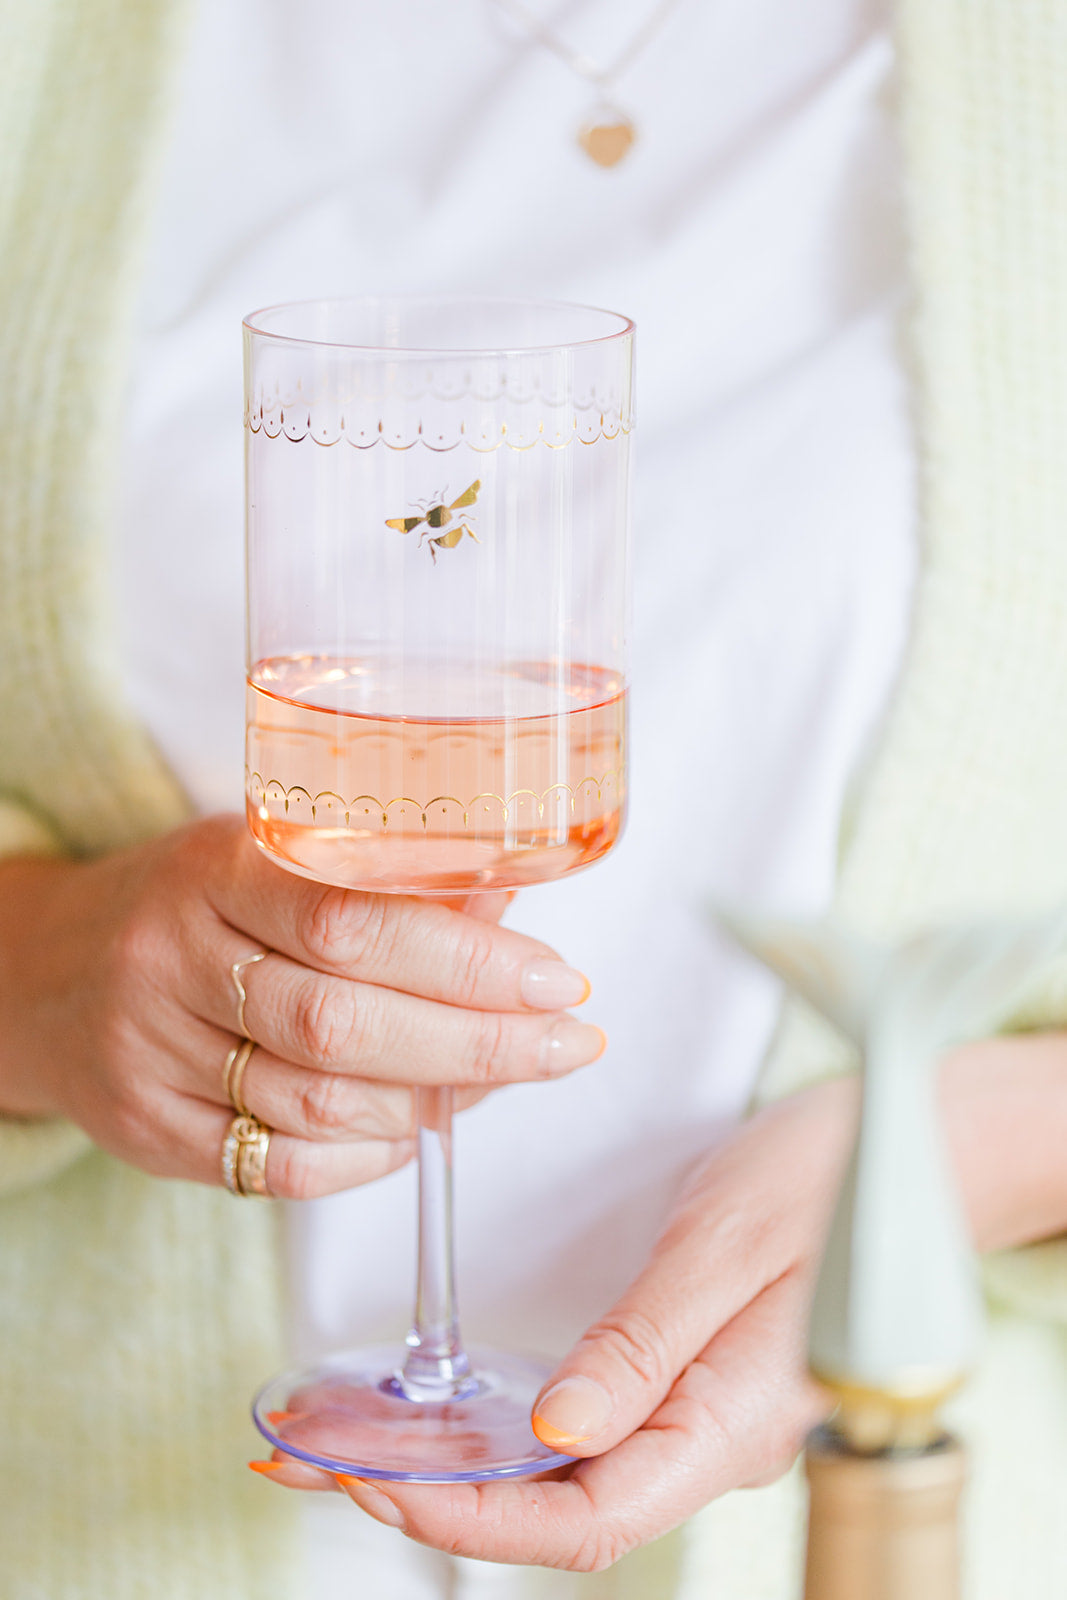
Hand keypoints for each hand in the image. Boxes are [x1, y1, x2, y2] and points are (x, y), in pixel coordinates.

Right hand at [0, 814, 602, 1196]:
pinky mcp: (147, 1132)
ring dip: (433, 1103)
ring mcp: (151, 1054)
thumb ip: (384, 883)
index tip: (556, 980)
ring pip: (317, 1104)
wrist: (51, 971)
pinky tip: (419, 1129)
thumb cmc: (193, 905)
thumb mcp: (270, 859)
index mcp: (214, 870)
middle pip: (342, 1024)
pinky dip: (369, 1158)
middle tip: (566, 1044)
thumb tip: (511, 905)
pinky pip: (280, 1168)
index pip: (352, 922)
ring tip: (503, 1078)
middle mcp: (173, 960)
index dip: (467, 958)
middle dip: (477, 1043)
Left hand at [253, 1033, 1066, 1561]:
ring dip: (458, 1463)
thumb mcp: (728, 1243)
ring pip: (564, 1475)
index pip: (583, 1519)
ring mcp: (699, 1412)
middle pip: (558, 1509)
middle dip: (434, 1495)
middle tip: (319, 1455)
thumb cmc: (836, 1180)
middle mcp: (709, 1439)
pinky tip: (447, 1404)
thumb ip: (644, 1346)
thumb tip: (551, 1433)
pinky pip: (585, 1429)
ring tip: (354, 1433)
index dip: (469, 1517)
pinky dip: (503, 1424)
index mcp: (727, 1423)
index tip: (372, 1480)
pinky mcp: (686, 1375)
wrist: (917, 1147)